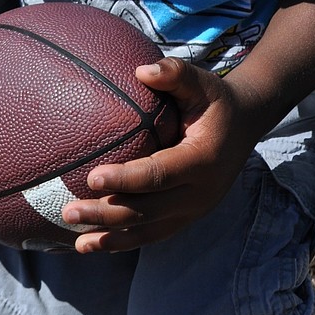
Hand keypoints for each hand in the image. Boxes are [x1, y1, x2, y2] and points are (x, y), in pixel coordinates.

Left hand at [62, 57, 258, 252]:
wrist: (246, 125)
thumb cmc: (215, 101)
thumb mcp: (202, 82)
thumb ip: (174, 74)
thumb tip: (141, 70)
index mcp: (203, 160)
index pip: (159, 175)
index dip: (126, 179)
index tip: (93, 178)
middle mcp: (201, 193)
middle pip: (148, 211)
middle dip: (107, 214)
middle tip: (68, 211)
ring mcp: (195, 210)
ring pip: (148, 230)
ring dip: (111, 237)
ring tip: (76, 241)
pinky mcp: (187, 217)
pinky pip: (153, 234)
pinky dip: (123, 242)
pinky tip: (92, 244)